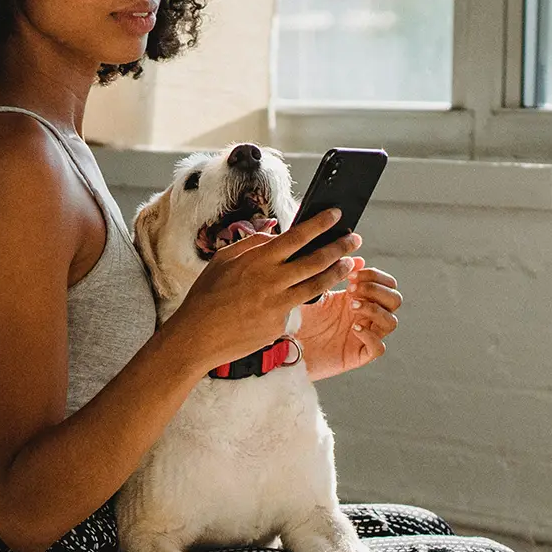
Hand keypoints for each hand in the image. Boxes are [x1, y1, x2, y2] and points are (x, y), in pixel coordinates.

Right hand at [162, 207, 360, 373]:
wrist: (197, 337)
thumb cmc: (206, 297)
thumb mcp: (222, 260)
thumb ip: (251, 244)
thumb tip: (275, 236)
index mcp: (257, 260)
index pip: (298, 236)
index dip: (320, 223)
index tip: (336, 215)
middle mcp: (272, 281)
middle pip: (317, 260)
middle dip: (340, 247)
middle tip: (354, 240)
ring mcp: (278, 305)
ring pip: (317, 286)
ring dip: (337, 273)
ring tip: (349, 265)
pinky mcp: (279, 325)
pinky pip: (294, 308)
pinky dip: (298, 300)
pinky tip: (300, 296)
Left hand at [295, 258, 400, 379]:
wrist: (281, 346)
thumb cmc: (296, 318)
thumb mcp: (314, 291)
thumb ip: (334, 274)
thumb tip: (357, 259)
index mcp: (358, 298)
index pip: (387, 283)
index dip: (375, 276)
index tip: (352, 275)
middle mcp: (365, 316)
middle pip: (395, 300)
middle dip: (377, 290)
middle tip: (352, 289)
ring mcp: (364, 336)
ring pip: (391, 322)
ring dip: (375, 309)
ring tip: (351, 306)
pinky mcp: (357, 355)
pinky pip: (379, 348)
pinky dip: (370, 336)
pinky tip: (353, 328)